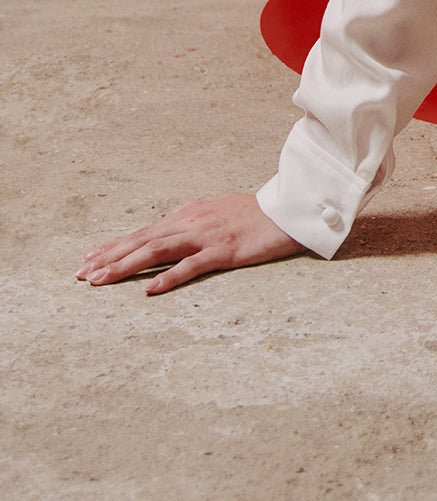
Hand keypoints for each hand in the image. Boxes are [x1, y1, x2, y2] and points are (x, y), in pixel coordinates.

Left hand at [74, 194, 303, 293]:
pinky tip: (150, 290)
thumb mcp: (217, 214)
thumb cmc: (256, 216)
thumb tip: (169, 235)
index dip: (114, 246)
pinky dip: (168, 278)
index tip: (89, 259)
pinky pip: (192, 267)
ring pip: (157, 251)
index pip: (143, 232)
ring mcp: (206, 236)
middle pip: (142, 240)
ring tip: (101, 280)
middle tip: (82, 275)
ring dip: (126, 266)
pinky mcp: (225, 251)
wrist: (289, 210)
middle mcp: (191, 222)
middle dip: (109, 257)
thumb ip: (192, 225)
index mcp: (188, 214)